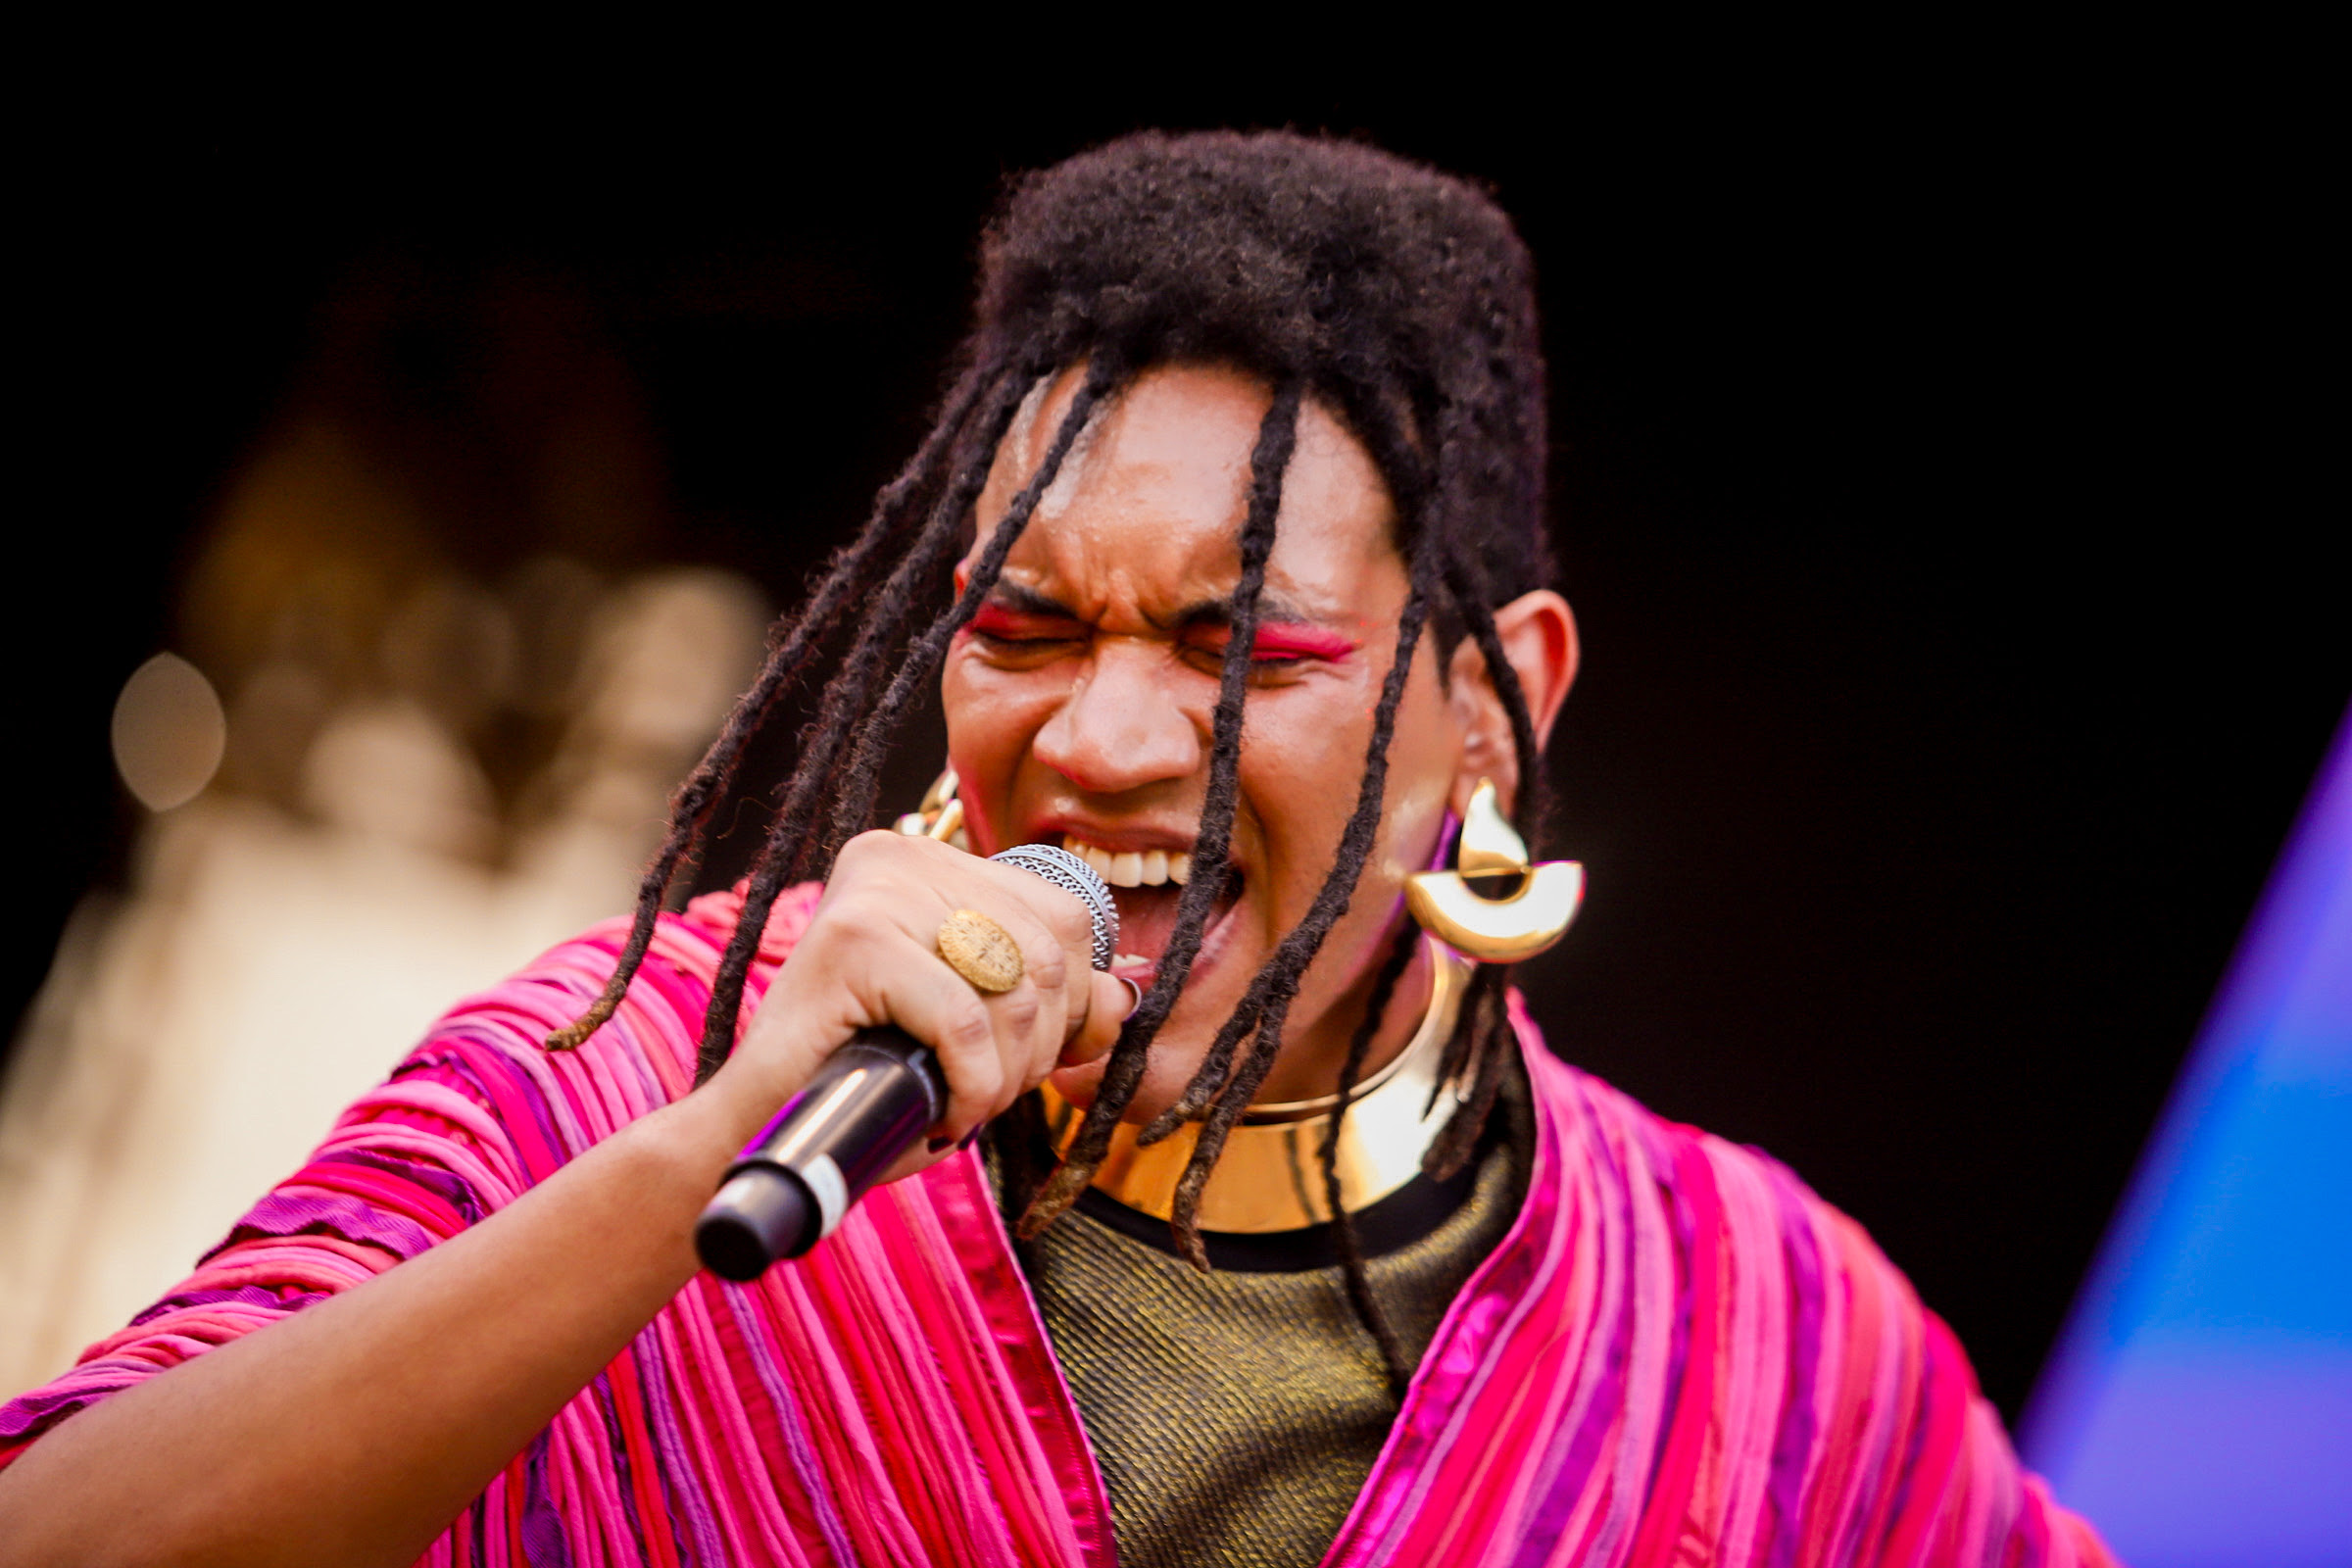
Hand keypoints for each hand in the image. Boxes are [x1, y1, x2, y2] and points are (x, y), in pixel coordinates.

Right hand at [707, 831, 1128, 1180]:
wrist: (762, 1134)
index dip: (1070, 1003)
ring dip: (1007, 1075)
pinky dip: (971, 1084)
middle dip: (1041, 1046)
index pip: (1065, 915)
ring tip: (963, 1104)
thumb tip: (1123, 993)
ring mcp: (874, 891)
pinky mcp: (851, 939)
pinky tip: (944, 1113)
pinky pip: (965, 1020)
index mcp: (934, 862)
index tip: (1023, 1059)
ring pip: (1015, 988)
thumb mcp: (978, 1032)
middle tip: (987, 1092)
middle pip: (1050, 951)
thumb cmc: (872, 1083)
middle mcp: (904, 857)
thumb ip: (1050, 1004)